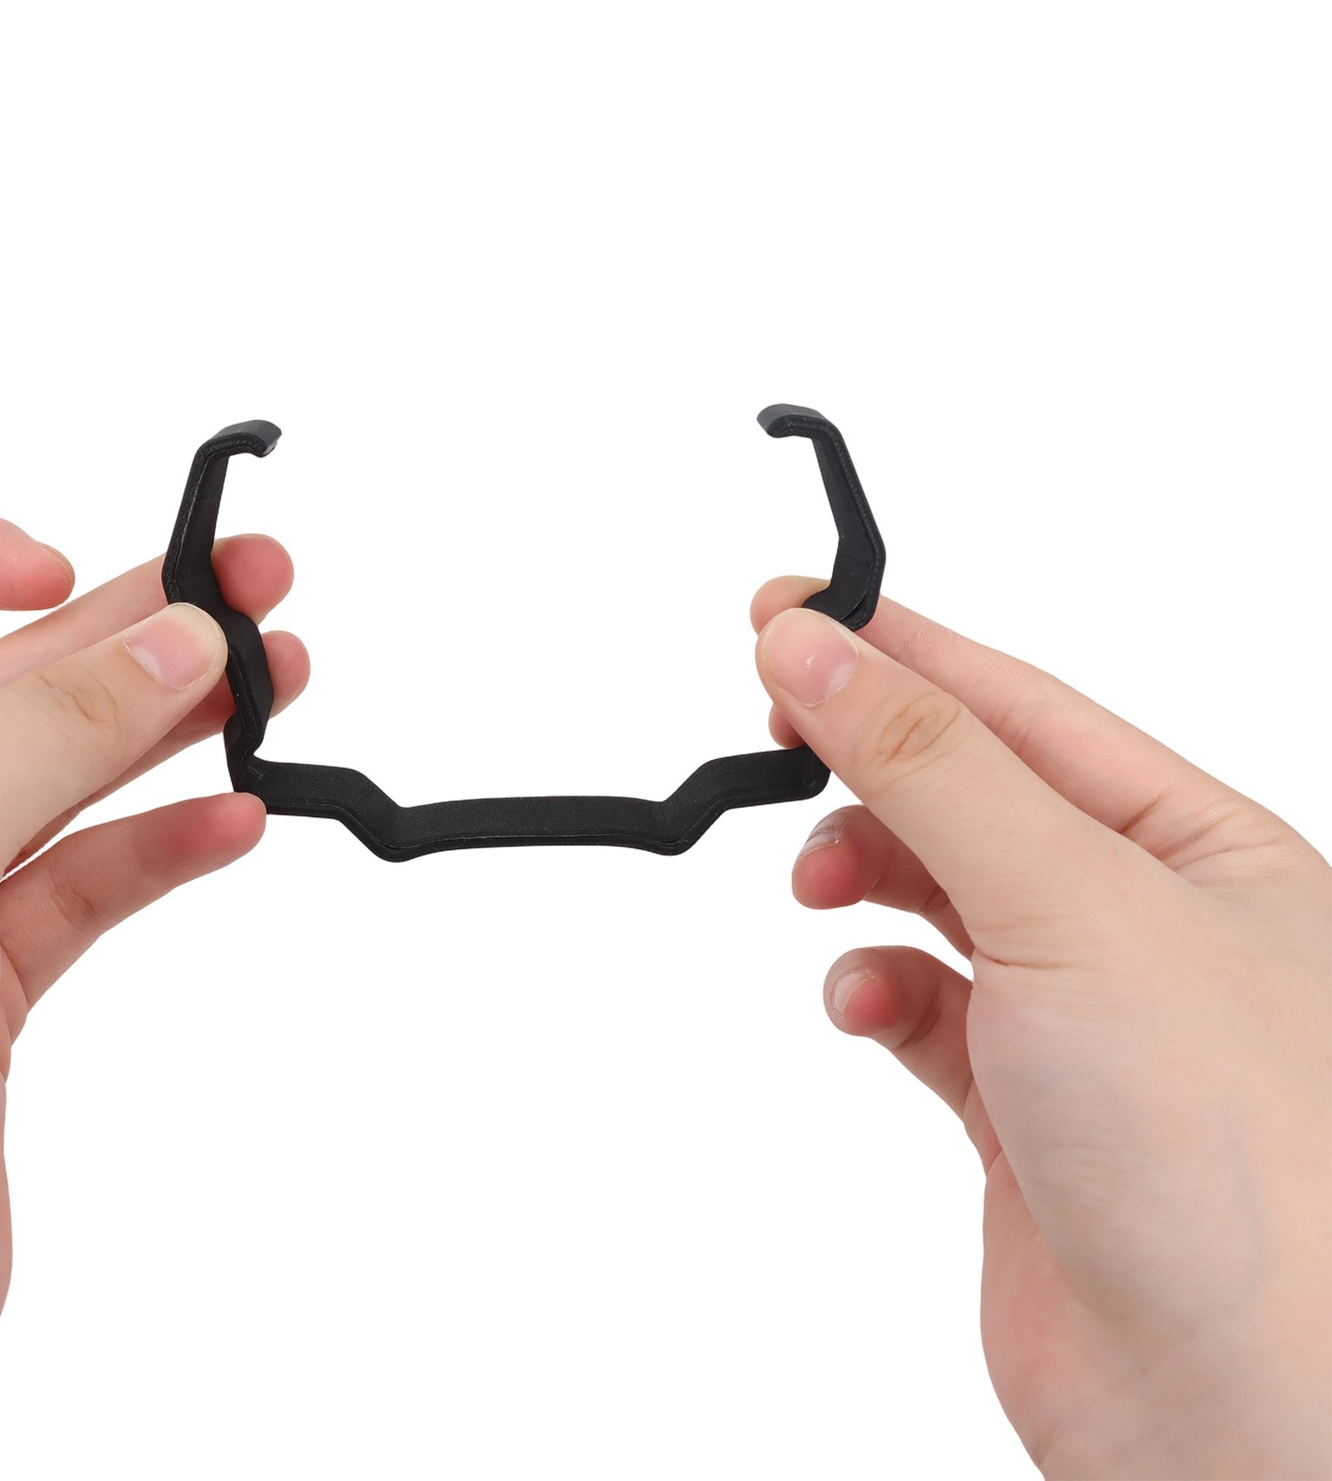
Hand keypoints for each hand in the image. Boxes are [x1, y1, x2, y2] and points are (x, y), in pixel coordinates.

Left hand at [0, 515, 307, 1479]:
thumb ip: (48, 731)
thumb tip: (173, 637)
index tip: (66, 570)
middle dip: (125, 634)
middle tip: (248, 593)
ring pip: (58, 787)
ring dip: (170, 735)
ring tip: (277, 686)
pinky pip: (87, 891)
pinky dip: (164, 849)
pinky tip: (232, 819)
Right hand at [751, 579, 1330, 1478]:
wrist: (1239, 1414)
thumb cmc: (1234, 1152)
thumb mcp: (1067, 898)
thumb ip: (926, 764)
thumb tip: (815, 647)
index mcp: (1203, 846)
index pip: (1023, 705)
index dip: (899, 650)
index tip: (788, 612)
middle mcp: (1148, 924)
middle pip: (972, 796)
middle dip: (869, 766)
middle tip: (773, 728)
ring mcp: (1083, 1019)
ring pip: (938, 900)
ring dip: (864, 878)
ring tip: (817, 883)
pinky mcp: (1021, 1110)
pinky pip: (921, 1010)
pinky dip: (873, 991)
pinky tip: (862, 1003)